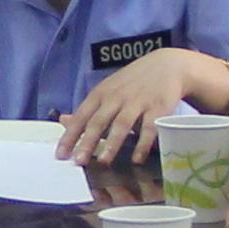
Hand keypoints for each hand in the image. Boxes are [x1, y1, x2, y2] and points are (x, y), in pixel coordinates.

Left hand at [54, 48, 221, 165]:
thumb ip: (88, 110)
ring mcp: (138, 101)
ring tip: (103, 161)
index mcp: (101, 94)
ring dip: (112, 143)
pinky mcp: (158, 107)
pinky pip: (149, 128)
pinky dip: (143, 144)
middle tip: (78, 161)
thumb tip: (63, 122)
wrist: (168, 65)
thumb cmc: (132, 83)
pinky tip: (136, 159)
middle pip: (99, 121)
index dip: (70, 135)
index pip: (82, 116)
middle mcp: (117, 97)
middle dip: (87, 142)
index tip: (61, 154)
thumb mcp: (107, 91)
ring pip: (122, 124)